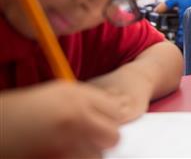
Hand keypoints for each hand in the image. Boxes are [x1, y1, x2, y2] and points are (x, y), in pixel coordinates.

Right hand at [1, 80, 127, 157]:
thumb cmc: (19, 111)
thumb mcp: (55, 94)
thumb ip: (84, 101)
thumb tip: (110, 112)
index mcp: (75, 96)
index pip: (115, 110)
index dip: (110, 119)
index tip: (101, 123)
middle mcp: (75, 117)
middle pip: (113, 136)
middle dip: (104, 140)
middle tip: (90, 140)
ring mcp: (67, 142)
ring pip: (98, 156)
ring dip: (89, 155)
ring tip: (72, 149)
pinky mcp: (58, 158)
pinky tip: (62, 154)